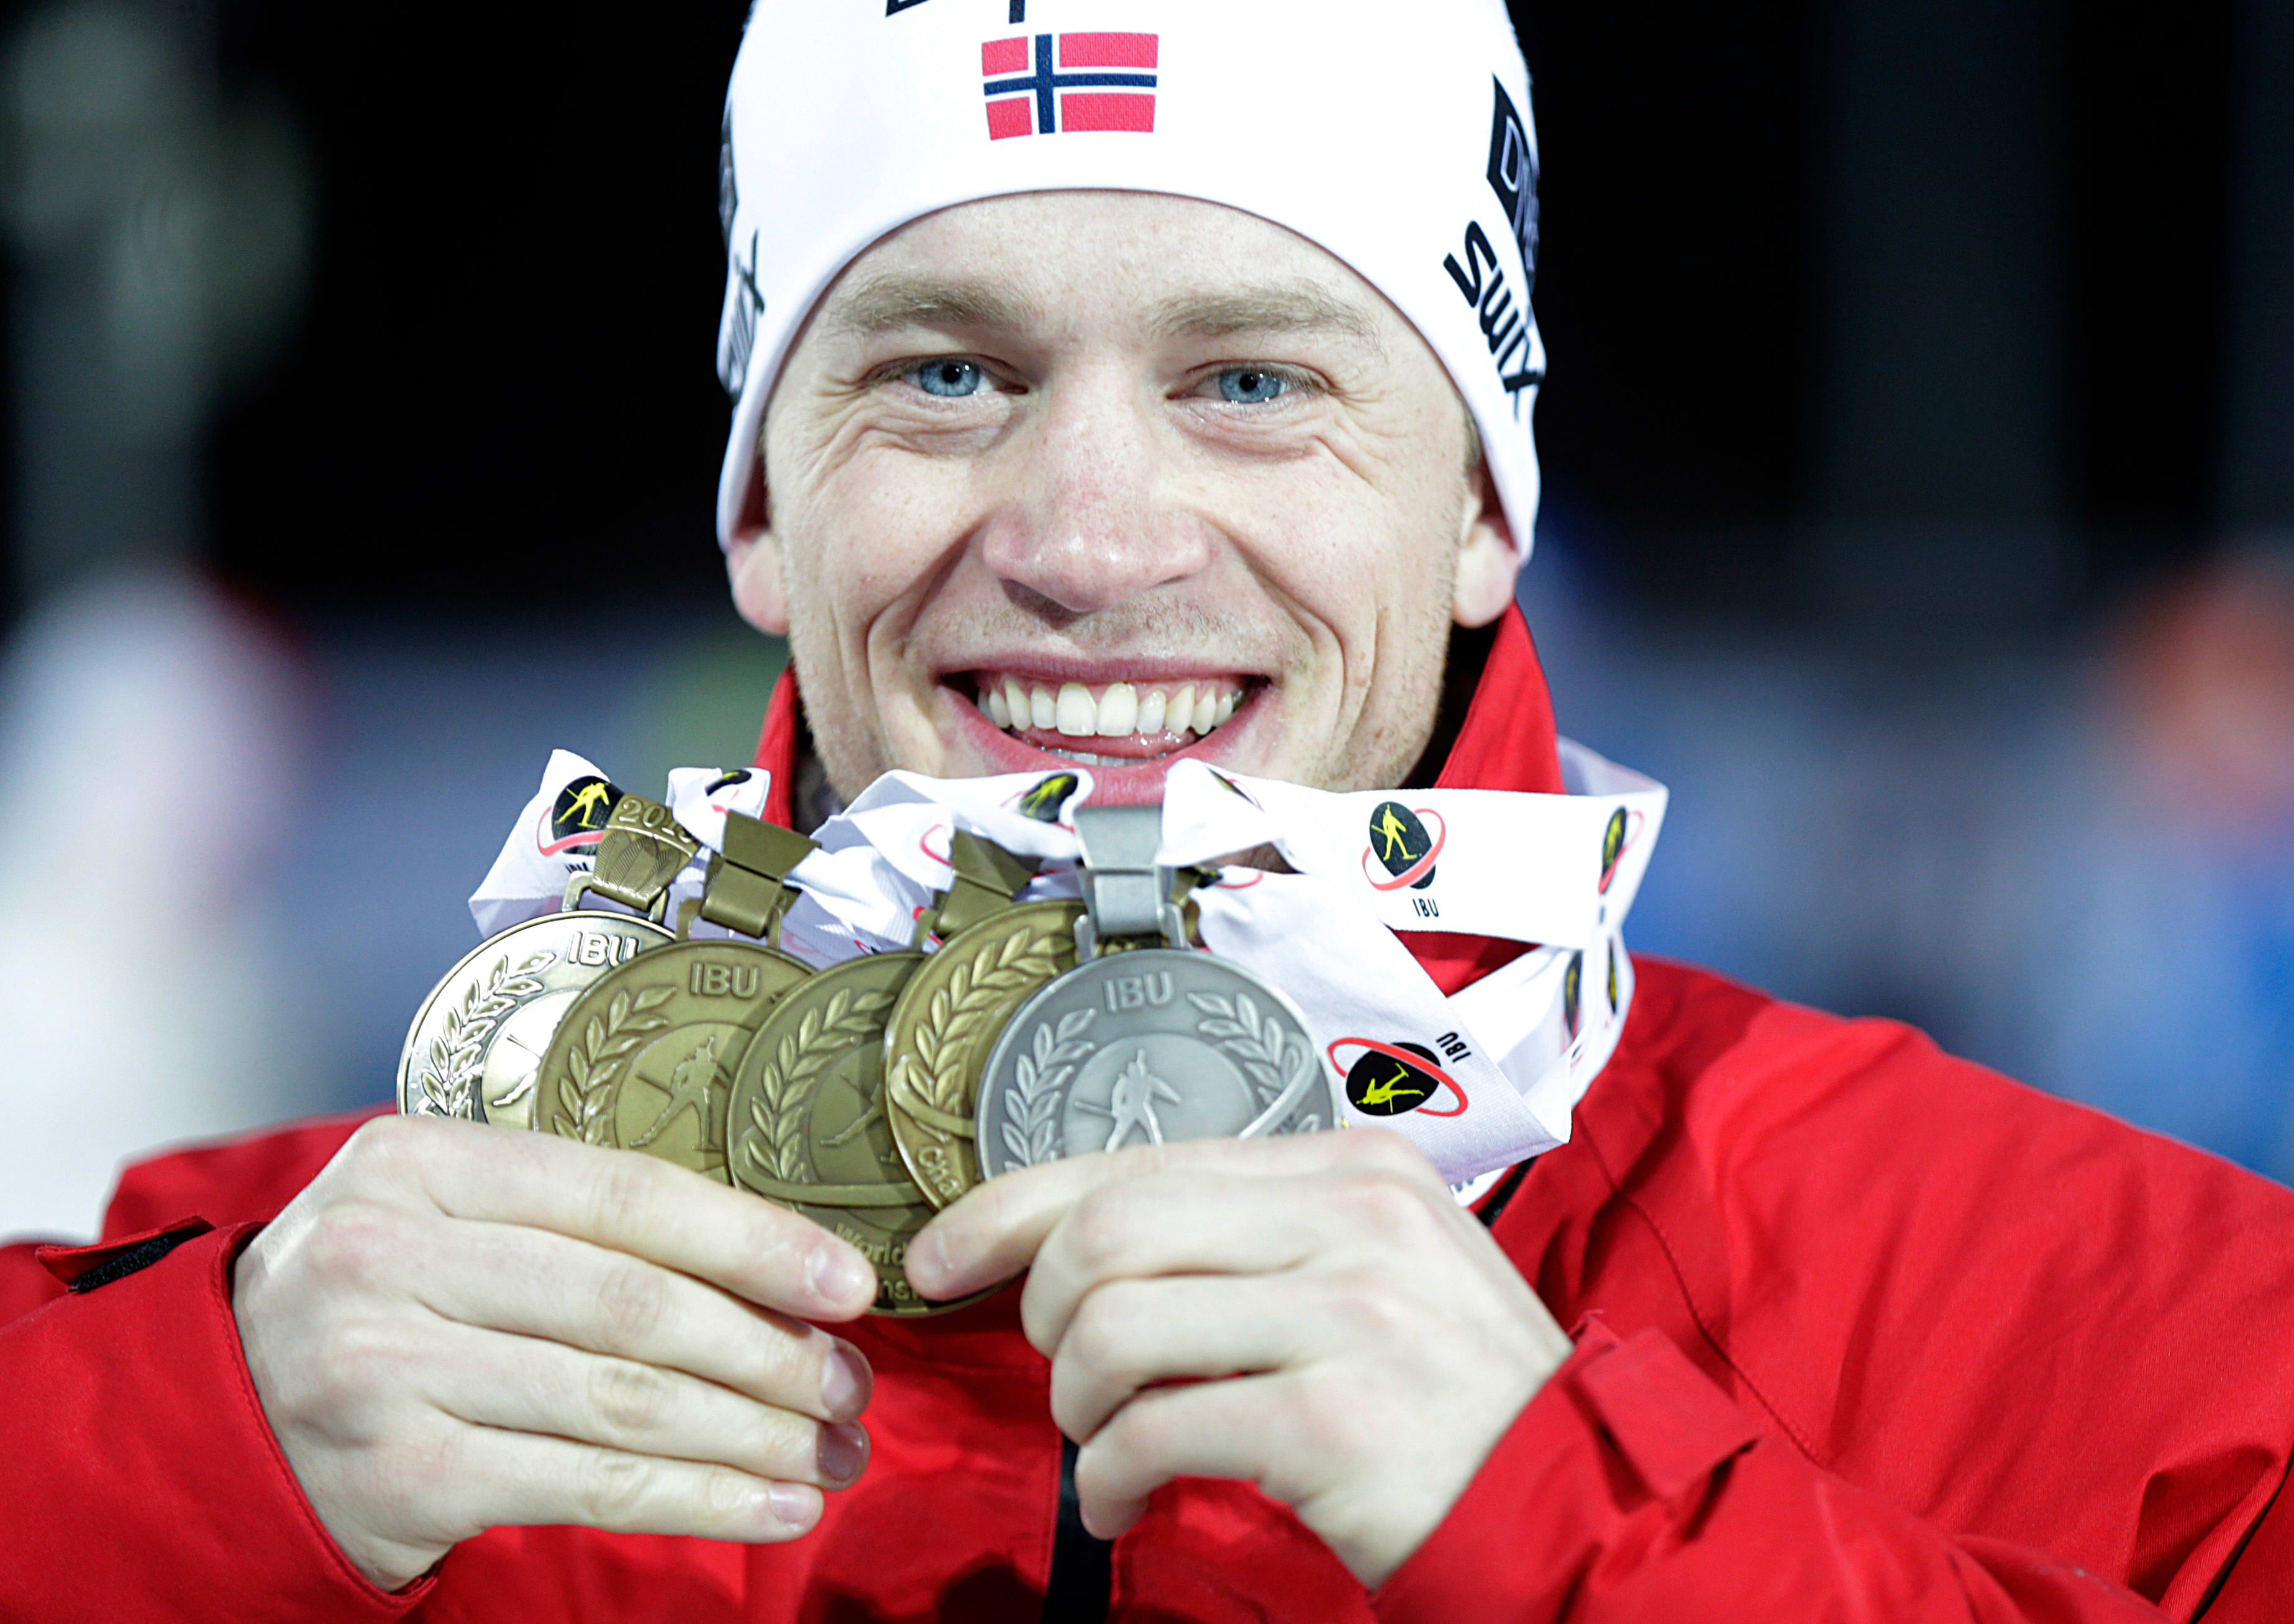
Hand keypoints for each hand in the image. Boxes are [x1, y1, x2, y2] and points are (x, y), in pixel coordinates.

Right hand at [233, 1116, 879, 1589]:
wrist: (219, 1407)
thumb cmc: (380, 1295)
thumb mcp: (446, 1212)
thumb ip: (575, 1216)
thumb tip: (772, 1264)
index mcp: (420, 1164)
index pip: (626, 1193)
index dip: (754, 1239)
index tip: (848, 1282)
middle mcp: (393, 1259)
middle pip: (635, 1304)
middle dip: (769, 1352)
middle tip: (853, 1386)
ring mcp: (388, 1372)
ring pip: (625, 1402)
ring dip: (753, 1436)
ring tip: (835, 1453)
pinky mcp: (403, 1477)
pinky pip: (588, 1487)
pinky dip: (698, 1501)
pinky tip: (772, 1506)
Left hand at [906, 1130, 1571, 1586]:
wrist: (1567, 1497)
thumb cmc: (1451, 1392)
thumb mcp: (1373, 1268)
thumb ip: (1253, 1236)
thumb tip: (1089, 1245)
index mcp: (1350, 1165)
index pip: (1138, 1159)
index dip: (1013, 1206)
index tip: (943, 1256)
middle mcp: (1350, 1217)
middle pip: (1107, 1230)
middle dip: (1044, 1310)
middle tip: (1065, 1377)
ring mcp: (1346, 1314)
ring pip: (1114, 1326)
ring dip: (1077, 1406)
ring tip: (1104, 1447)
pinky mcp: (1330, 1420)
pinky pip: (1153, 1431)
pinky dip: (1107, 1478)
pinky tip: (1122, 1504)